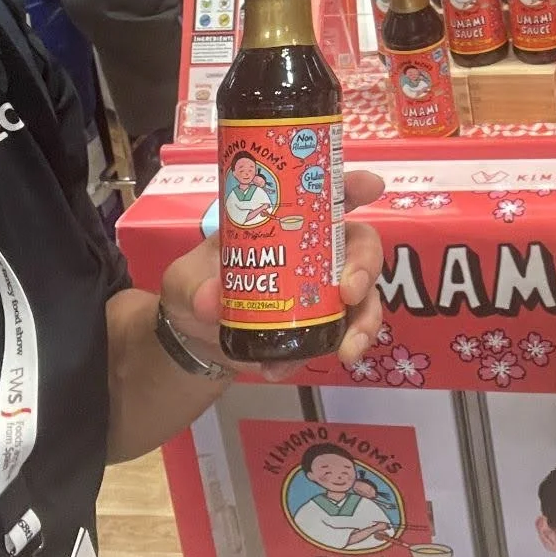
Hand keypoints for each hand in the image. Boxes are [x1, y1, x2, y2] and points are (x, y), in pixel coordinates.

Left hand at [159, 170, 387, 377]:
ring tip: (346, 348)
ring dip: (364, 321)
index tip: (372, 186)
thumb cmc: (197, 286)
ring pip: (366, 298)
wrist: (196, 339)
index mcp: (287, 222)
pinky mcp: (321, 329)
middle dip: (365, 265)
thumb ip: (192, 284)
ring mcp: (324, 292)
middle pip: (360, 245)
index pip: (326, 195)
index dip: (353, 186)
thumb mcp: (183, 279)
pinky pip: (342, 338)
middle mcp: (316, 252)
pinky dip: (325, 355)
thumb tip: (210, 299)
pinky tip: (286, 370)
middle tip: (350, 290)